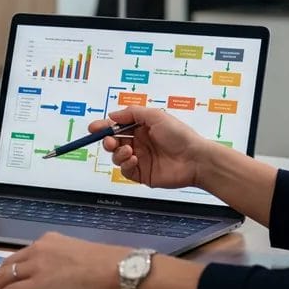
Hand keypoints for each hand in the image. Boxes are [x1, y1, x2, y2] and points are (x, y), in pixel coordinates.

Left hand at [0, 232, 126, 288]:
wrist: (110, 267)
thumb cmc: (101, 265)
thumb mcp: (75, 255)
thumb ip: (59, 261)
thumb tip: (53, 276)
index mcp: (48, 241)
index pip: (22, 254)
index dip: (9, 266)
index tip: (2, 273)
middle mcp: (38, 249)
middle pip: (9, 263)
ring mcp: (37, 265)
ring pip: (7, 275)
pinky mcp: (38, 282)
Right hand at [93, 105, 212, 189]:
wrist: (195, 159)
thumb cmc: (180, 135)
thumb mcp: (155, 116)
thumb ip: (132, 113)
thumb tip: (112, 116)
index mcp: (141, 128)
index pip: (117, 127)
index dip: (104, 127)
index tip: (94, 128)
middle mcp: (139, 143)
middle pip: (113, 142)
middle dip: (108, 141)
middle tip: (110, 141)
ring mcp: (140, 159)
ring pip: (117, 157)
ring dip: (117, 153)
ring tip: (128, 151)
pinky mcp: (142, 174)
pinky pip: (125, 171)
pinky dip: (125, 165)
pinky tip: (134, 160)